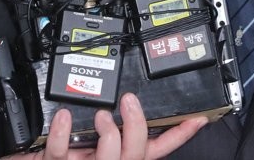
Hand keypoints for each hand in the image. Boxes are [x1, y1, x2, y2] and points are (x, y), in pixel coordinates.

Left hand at [6, 93, 207, 158]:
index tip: (197, 118)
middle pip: (136, 155)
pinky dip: (63, 132)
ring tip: (100, 114)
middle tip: (129, 100)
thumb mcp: (89, 138)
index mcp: (116, 158)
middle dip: (137, 126)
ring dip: (108, 132)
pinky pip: (61, 154)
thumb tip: (133, 100)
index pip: (155, 150)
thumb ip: (113, 126)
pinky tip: (63, 116)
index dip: (178, 135)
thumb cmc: (57, 152)